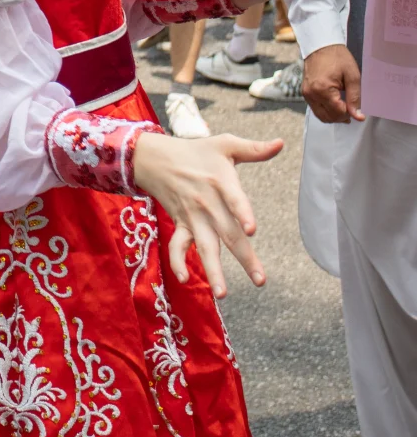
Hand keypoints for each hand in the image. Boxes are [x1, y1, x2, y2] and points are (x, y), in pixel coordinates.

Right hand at [132, 130, 282, 296]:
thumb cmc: (196, 151)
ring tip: (223, 294)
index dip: (242, 213)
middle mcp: (207, 203)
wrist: (156, 158)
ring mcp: (193, 217)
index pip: (234, 199)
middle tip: (260, 280)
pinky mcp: (181, 224)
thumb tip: (280, 143)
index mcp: (221, 182)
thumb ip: (254, 149)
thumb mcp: (225, 145)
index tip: (252, 230)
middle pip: (227, 234)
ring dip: (213, 270)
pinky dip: (178, 262)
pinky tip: (184, 279)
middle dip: (244, 258)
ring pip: (205, 247)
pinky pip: (177, 246)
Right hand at [302, 44, 363, 122]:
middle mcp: (312, 94)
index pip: (337, 112)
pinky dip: (326, 110)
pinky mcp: (306, 93)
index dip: (350, 114)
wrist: (321, 45)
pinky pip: (316, 109)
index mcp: (323, 89)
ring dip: (333, 116)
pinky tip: (335, 104)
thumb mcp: (352, 76)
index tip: (358, 111)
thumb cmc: (337, 57)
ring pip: (321, 116)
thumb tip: (358, 116)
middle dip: (342, 117)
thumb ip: (355, 98)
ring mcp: (307, 94)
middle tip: (352, 110)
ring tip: (344, 109)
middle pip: (328, 117)